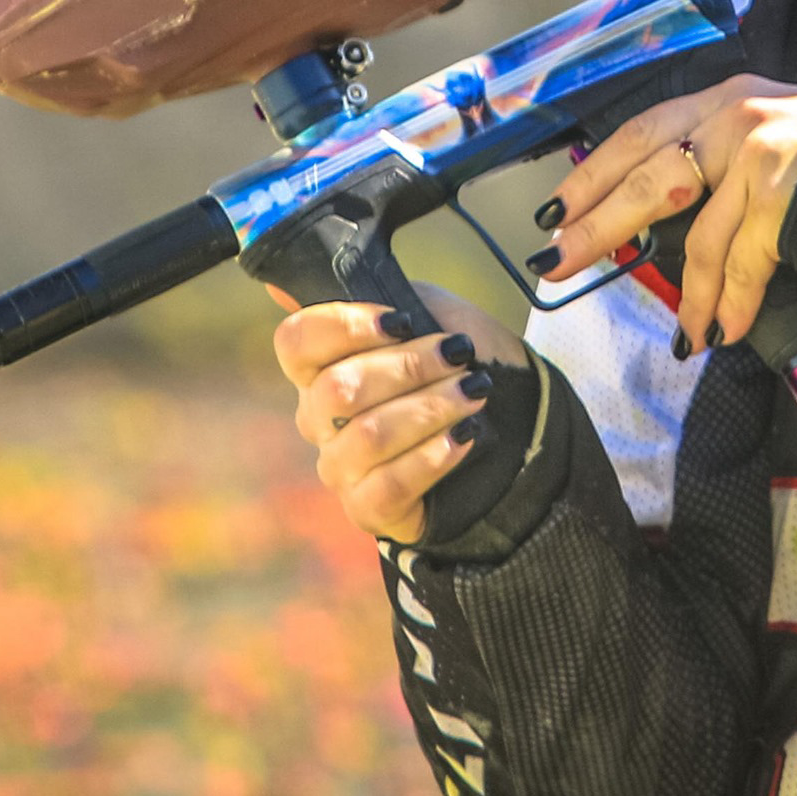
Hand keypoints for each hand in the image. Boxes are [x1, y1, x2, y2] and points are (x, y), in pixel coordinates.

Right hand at [269, 283, 525, 543]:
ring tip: (473, 392)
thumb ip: (371, 294)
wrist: (517, 419)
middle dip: (408, 367)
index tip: (402, 321)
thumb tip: (279, 286)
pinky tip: (464, 436)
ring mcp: (342, 468)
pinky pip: (388, 485)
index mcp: (323, 366)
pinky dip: (432, 456)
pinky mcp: (371, 509)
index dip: (345, 326)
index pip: (296, 342)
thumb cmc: (461, 363)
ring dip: (430, 408)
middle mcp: (320, 420)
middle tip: (459, 356)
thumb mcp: (428, 312)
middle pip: (337, 389)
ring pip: (367, 437)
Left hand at [535, 76, 796, 353]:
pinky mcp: (785, 195)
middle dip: (598, 225)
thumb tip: (650, 210)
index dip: (594, 173)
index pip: (640, 133)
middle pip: (649, 179)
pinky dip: (730, 302)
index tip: (556, 208)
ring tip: (682, 331)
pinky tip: (720, 330)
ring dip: (686, 293)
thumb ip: (715, 158)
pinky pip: (743, 262)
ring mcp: (761, 155)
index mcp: (724, 98)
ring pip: (699, 236)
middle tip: (559, 263)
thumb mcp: (766, 132)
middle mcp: (737, 115)